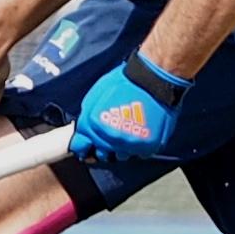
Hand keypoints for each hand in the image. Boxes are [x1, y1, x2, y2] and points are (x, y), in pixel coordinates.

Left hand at [70, 51, 192, 163]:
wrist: (153, 77)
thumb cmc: (126, 80)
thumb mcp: (96, 93)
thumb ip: (88, 115)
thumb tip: (84, 129)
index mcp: (94, 125)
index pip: (81, 147)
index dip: (84, 146)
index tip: (87, 146)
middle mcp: (111, 138)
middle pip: (102, 154)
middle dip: (104, 147)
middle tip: (111, 135)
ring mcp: (130, 144)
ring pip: (121, 155)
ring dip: (122, 147)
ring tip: (128, 131)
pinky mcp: (148, 146)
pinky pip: (140, 153)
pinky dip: (140, 146)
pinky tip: (141, 132)